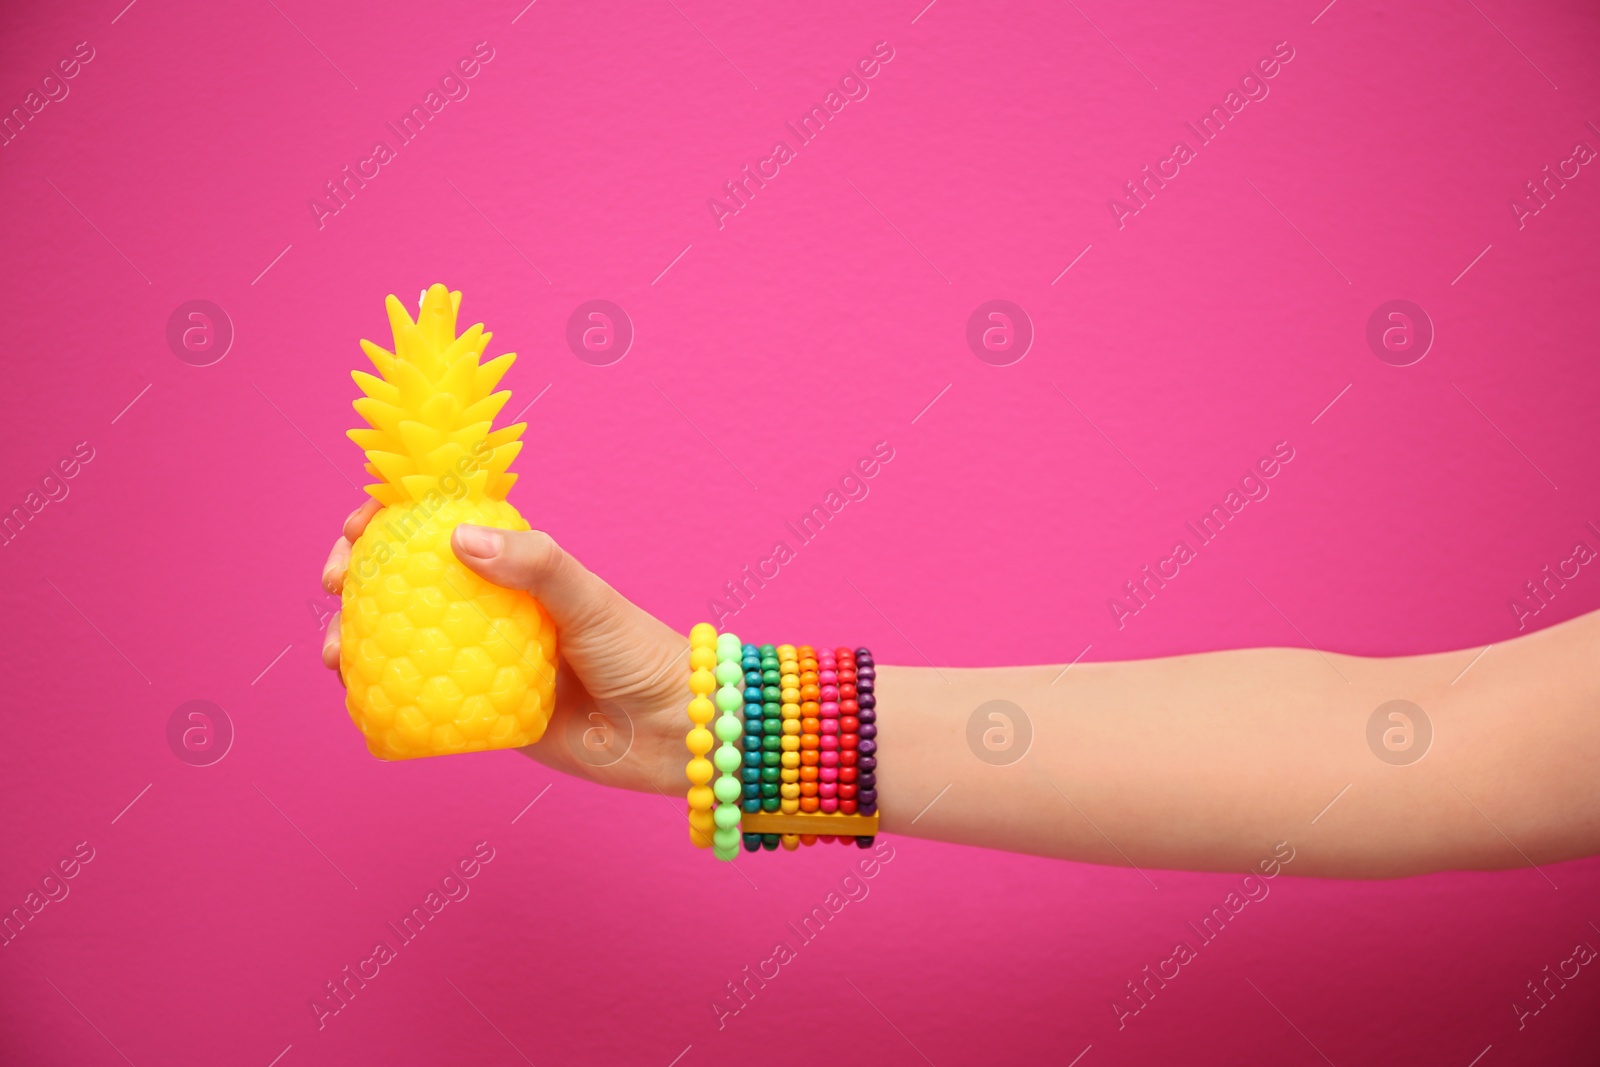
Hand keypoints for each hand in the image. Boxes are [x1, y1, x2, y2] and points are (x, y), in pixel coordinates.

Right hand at [321, 499, 689, 795]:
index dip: (387, 521)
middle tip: (334, 588)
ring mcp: (482, 661)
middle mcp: (491, 609)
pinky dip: (382, 697)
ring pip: (402, 642)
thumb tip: (458, 537)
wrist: (672, 734)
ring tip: (336, 654)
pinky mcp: (483, 714)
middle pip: (404, 583)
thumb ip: (535, 565)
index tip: (356, 530)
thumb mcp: (590, 599)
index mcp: (515, 568)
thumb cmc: (641, 654)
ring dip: (356, 640)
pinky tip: (357, 699)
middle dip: (356, 579)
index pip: (438, 527)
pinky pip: (422, 702)